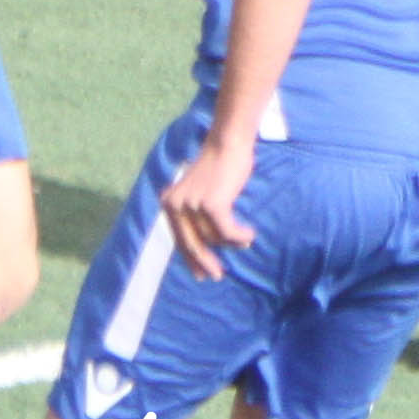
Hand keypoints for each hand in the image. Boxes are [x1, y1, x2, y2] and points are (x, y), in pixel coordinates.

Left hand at [162, 138, 257, 277]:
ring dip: (231, 241)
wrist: (227, 144)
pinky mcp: (212, 204)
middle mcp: (176, 204)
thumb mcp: (198, 193)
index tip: (200, 275)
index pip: (179, 239)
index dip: (190, 259)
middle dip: (205, 262)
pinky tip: (249, 234)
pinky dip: (240, 235)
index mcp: (169, 202)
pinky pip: (229, 232)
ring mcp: (193, 204)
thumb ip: (196, 217)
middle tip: (216, 275)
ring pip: (215, 238)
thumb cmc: (218, 169)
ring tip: (244, 238)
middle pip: (191, 244)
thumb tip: (203, 251)